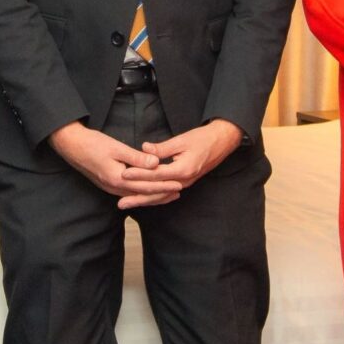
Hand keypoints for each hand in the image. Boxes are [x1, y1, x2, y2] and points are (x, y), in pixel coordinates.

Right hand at [48, 121, 184, 206]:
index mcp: (118, 179)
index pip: (146, 186)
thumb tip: (156, 163)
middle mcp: (114, 188)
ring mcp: (110, 188)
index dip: (164, 186)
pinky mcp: (108, 185)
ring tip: (168, 194)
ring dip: (153, 195)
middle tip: (179, 191)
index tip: (179, 184)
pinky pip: (129, 193)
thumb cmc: (93, 144)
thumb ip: (137, 158)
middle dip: (162, 194)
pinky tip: (147, 191)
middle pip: (143, 195)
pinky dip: (142, 193)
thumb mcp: (116, 148)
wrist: (72, 147)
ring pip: (136, 196)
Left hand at [128, 120, 243, 209]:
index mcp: (183, 169)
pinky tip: (145, 199)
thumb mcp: (181, 140)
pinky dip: (155, 197)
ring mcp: (185, 183)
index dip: (139, 174)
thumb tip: (144, 149)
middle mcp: (184, 180)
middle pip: (157, 192)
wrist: (222, 142)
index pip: (156, 175)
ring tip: (128, 204)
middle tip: (120, 204)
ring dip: (145, 201)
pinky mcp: (185, 182)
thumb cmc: (203, 138)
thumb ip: (162, 147)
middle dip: (138, 198)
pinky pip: (167, 193)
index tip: (123, 174)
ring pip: (162, 195)